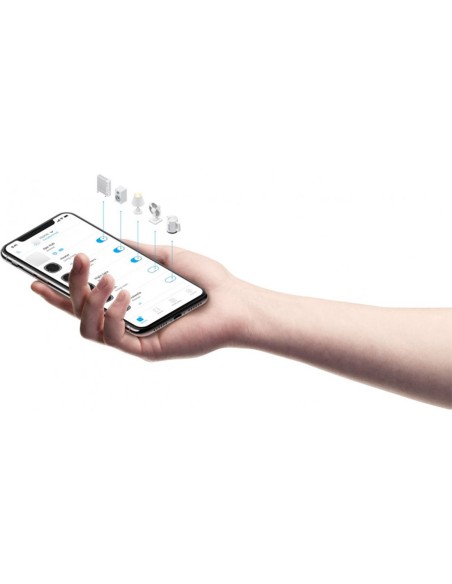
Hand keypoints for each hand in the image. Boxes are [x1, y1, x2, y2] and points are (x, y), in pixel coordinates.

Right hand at [31, 243, 248, 359]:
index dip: (58, 293)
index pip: (86, 300)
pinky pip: (113, 337)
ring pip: (88, 328)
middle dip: (71, 285)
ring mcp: (134, 337)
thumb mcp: (167, 258)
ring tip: (107, 276)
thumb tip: (112, 240)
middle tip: (78, 259)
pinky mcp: (145, 349)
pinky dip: (113, 314)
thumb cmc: (207, 282)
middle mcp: (126, 322)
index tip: (35, 278)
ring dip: (90, 300)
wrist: (236, 302)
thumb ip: (138, 250)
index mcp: (128, 302)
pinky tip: (126, 294)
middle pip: (80, 312)